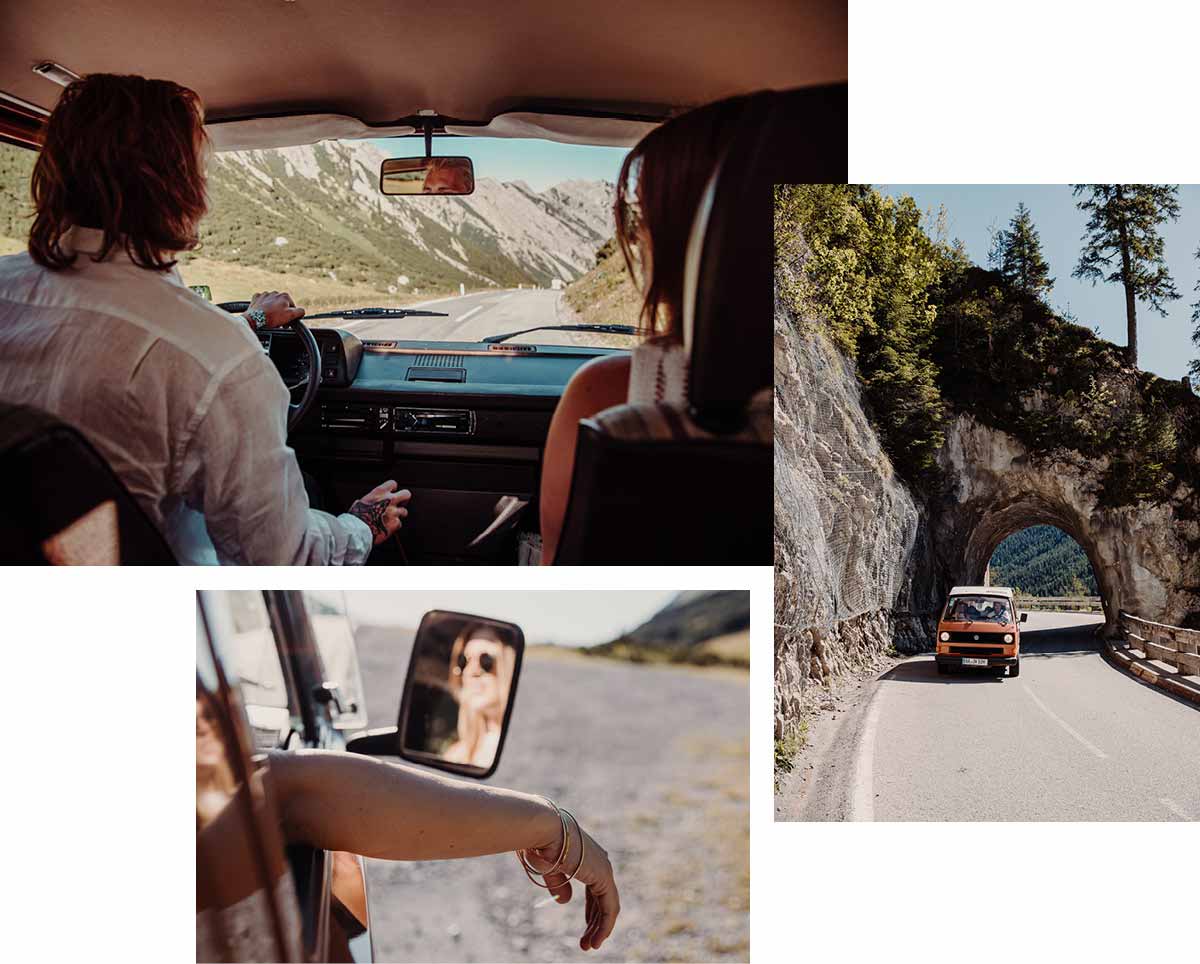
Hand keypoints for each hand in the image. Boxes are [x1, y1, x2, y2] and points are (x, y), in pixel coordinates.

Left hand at [245, 290, 305, 328]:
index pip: (292, 307)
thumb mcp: (291, 316)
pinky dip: (263, 307)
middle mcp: (275, 293)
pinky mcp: (256, 298)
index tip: (287, 322)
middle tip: (279, 322)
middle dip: (281, 313)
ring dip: (273, 310)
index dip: (291, 316)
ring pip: (272, 303)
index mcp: (285, 296)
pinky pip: (262, 302)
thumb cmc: (273, 317)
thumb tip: (302, 311)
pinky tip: (263, 312)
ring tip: (270, 318)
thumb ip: (300, 312)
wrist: (255, 319)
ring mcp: (265, 295)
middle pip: (282, 305)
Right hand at [348, 480, 410, 543]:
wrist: (358, 531)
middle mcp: (389, 500)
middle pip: (406, 494)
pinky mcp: (396, 523)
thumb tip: (368, 501)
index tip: (392, 492)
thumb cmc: (357, 517)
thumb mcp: (359, 503)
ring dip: (399, 515)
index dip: (393, 488)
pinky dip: (394, 526)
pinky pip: (399, 524)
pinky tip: (387, 528)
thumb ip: (369, 500)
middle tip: (400, 504)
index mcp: (379, 492)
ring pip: (404, 511)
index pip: (393, 483)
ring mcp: (394, 512)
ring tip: (390, 519)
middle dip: (404, 499)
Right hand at [524, 813, 619, 950]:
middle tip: (587, 944)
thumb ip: (559, 885)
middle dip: (595, 923)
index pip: (595, 889)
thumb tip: (565, 901)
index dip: (590, 911)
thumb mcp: (548, 870)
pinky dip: (605, 926)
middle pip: (602, 900)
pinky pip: (610, 907)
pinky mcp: (603, 876)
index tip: (585, 929)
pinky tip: (596, 940)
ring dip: (600, 929)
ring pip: (608, 906)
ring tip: (589, 947)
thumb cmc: (538, 845)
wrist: (541, 829)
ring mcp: (603, 868)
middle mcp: (599, 861)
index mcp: (586, 857)